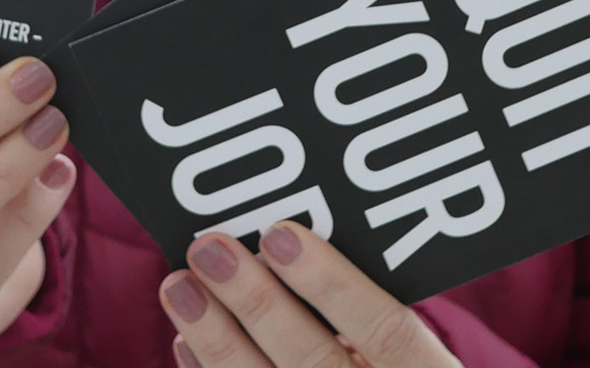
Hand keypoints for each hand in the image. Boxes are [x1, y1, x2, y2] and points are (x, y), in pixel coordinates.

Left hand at [159, 223, 462, 367]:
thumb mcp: (409, 349)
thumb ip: (369, 310)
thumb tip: (287, 243)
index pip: (388, 332)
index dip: (335, 284)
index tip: (280, 234)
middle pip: (314, 362)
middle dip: (257, 302)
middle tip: (210, 249)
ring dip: (217, 338)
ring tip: (180, 285)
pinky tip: (188, 341)